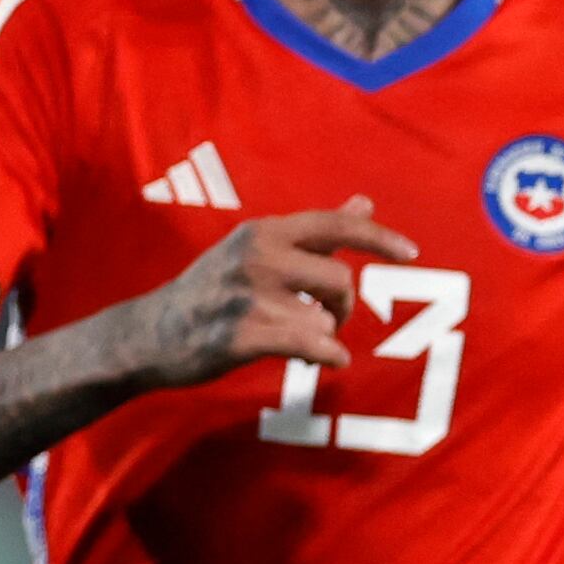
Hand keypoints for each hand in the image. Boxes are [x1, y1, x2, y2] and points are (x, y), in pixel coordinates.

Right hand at [129, 200, 419, 385]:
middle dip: (342, 306)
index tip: (412, 253)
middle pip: (340, 278)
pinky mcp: (241, 335)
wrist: (150, 335)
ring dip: (323, 337)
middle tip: (322, 319)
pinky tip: (317, 362)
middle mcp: (256, 255)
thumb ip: (314, 231)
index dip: (379, 237)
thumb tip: (364, 201)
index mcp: (264, 231)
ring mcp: (247, 295)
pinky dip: (326, 358)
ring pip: (325, 318)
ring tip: (298, 343)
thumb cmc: (213, 292)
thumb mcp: (257, 250)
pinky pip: (312, 347)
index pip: (334, 223)